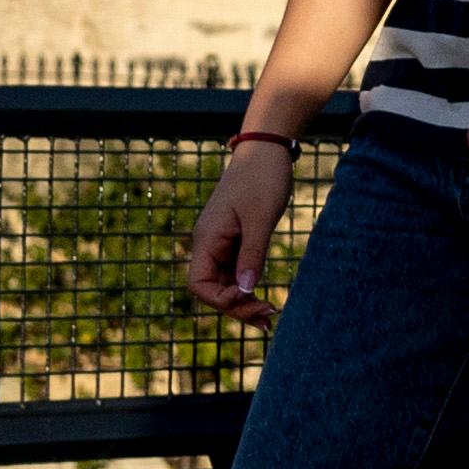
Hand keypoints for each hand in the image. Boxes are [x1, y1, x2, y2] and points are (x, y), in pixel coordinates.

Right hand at [180, 138, 301, 320]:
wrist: (266, 150)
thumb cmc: (262, 179)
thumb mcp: (260, 218)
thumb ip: (252, 254)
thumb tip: (245, 290)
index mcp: (207, 239)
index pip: (199, 285)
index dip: (221, 300)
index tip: (250, 297)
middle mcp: (209, 244)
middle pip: (212, 289)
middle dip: (236, 307)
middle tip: (268, 318)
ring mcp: (221, 243)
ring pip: (225, 284)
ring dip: (243, 301)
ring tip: (269, 317)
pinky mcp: (235, 240)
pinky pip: (236, 272)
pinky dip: (248, 287)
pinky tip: (264, 300)